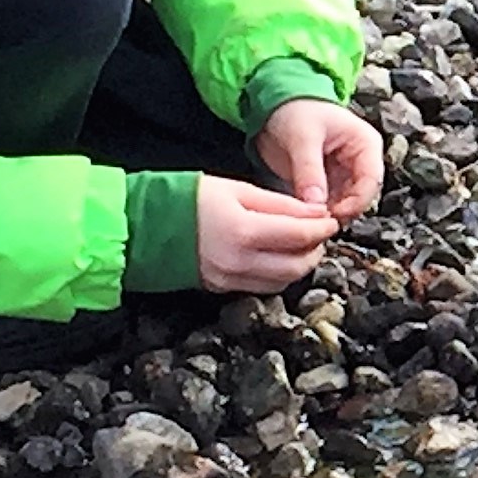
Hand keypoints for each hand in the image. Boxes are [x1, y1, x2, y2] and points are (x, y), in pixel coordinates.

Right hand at [195, 176, 336, 291]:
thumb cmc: (188, 199)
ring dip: (300, 264)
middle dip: (316, 248)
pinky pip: (263, 287)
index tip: (331, 218)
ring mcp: (229, 280)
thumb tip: (314, 213)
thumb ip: (278, 204)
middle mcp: (238, 262)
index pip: (299, 235)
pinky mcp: (222, 289)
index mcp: (243, 231)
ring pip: (283, 282)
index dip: (322, 227)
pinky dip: (280, 274)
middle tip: (320, 231)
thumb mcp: (237, 189)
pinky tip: (280, 256)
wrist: (145, 225)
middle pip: (297, 265)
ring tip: (302, 243)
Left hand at [253, 98, 384, 219]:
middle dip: (340, 211)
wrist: (274, 106)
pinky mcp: (327, 184)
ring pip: (344, 205)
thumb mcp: (302, 138)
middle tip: (317, 222)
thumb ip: (309, 170)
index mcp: (365, 144)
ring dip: (327, 215)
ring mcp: (344, 174)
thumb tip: (316, 203)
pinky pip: (327, 205)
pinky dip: (317, 213)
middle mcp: (360, 162)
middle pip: (360, 197)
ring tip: (307, 220)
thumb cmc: (295, 110)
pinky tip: (302, 216)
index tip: (333, 214)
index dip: (356, 202)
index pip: (372, 180)